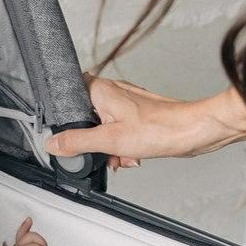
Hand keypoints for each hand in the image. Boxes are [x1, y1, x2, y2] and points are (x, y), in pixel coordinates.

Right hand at [45, 75, 245, 168]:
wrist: (193, 132)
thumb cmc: (159, 129)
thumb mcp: (109, 141)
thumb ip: (77, 142)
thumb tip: (53, 144)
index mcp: (100, 90)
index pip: (68, 97)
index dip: (66, 119)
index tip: (69, 137)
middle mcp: (112, 92)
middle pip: (85, 116)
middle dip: (92, 139)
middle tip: (101, 152)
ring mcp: (126, 103)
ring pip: (103, 126)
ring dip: (108, 146)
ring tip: (121, 156)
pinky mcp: (138, 115)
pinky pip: (119, 130)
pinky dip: (122, 145)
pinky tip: (131, 155)